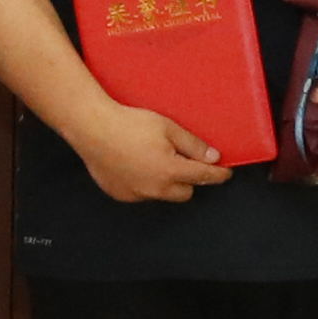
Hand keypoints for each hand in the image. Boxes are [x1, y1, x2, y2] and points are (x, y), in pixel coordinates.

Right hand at [61, 96, 232, 205]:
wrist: (92, 128)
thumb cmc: (130, 124)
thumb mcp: (168, 127)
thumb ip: (193, 145)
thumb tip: (213, 158)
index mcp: (170, 171)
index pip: (203, 176)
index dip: (218, 174)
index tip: (225, 173)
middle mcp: (155, 188)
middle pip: (185, 192)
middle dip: (189, 180)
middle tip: (182, 161)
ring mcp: (137, 194)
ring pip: (162, 194)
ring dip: (165, 183)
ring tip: (153, 160)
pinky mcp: (121, 194)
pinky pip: (141, 193)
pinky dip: (144, 184)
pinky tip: (135, 165)